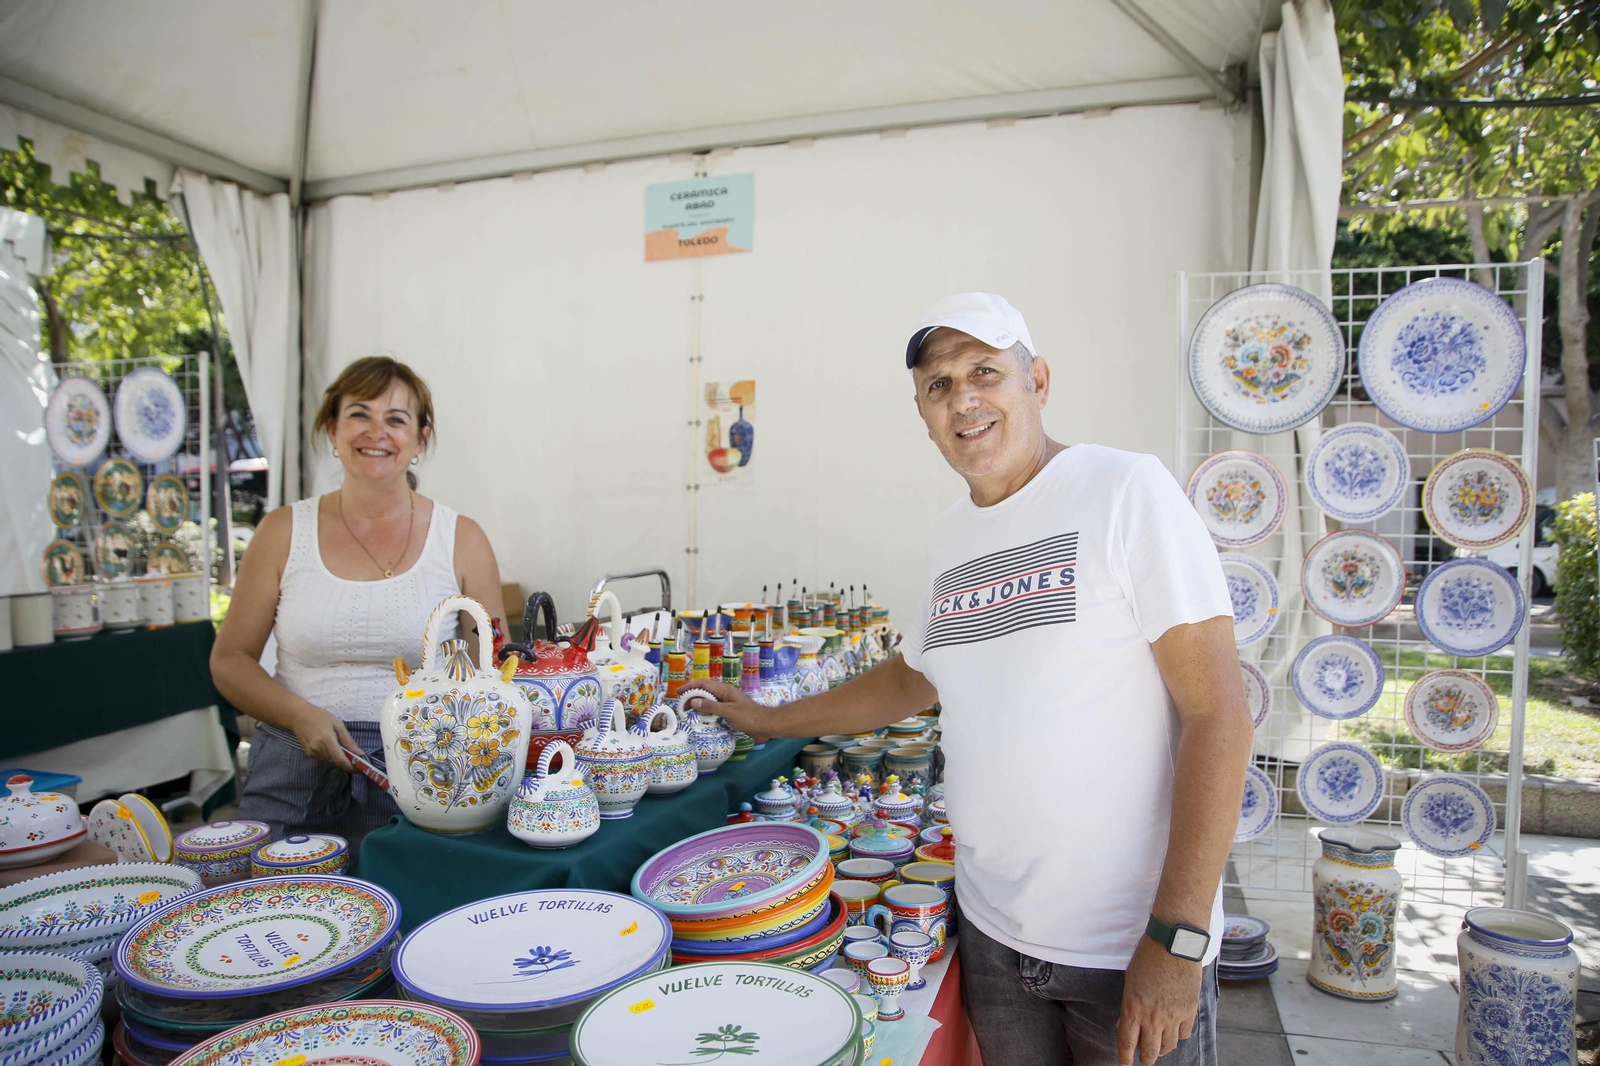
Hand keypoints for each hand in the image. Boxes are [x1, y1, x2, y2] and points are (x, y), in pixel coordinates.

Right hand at [289, 704, 356, 770]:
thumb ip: (348, 740)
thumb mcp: (338, 724)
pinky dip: (330, 754)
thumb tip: (360, 753)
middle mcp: (319, 749)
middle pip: (337, 761)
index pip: (341, 760)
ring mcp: (312, 753)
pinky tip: (327, 743)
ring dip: (337, 756)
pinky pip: (324, 758)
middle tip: (352, 752)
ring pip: (331, 760)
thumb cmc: (319, 716)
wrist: (298, 716)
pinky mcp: (309, 754)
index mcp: (327, 740)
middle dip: (346, 760)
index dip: (351, 767)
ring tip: (337, 742)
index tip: (360, 769)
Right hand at [683, 681, 771, 741]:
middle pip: (705, 690)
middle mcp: (726, 693)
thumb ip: (710, 706)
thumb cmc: (749, 717)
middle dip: (692, 695)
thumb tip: (693, 701)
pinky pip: (715, 706)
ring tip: (688, 710)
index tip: (678, 692)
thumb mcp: (728, 712)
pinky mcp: (731, 710)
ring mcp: (729, 701)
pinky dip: (706, 710)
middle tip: (681, 704)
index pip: (704, 683)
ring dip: (698, 703)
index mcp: (725, 690)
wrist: (766, 724)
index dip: (690, 686)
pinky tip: (703, 717)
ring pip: (709, 699)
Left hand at [1117, 934, 1202, 1064]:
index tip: (1125, 1063)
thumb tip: (1124, 1024)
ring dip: (1162, 1050)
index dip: (1125, 1057)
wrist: (1173, 944)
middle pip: (1149, 1051)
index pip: (1127, 1042)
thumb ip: (1128, 1006)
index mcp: (1132, 1008)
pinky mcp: (1189, 1011)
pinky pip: (1184, 1034)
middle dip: (1145, 1059)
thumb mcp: (1130, 982)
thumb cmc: (1147, 958)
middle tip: (1144, 1059)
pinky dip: (1178, 1035)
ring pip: (1168, 1046)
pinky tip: (1175, 1031)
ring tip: (1159, 1048)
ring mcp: (1172, 1016)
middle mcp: (1152, 1017)